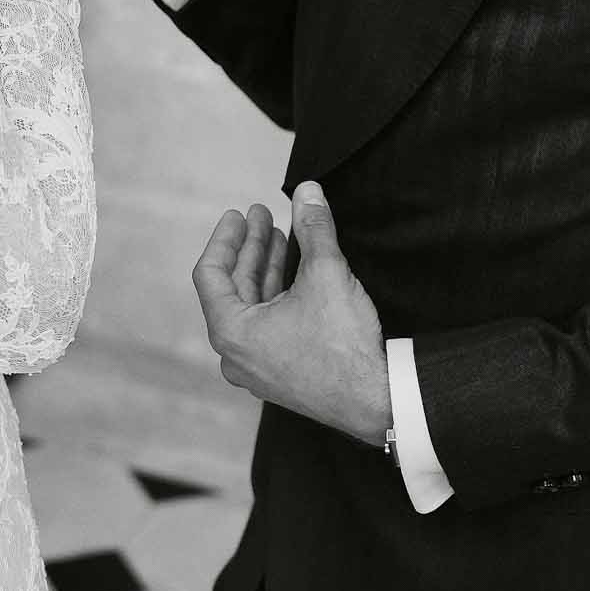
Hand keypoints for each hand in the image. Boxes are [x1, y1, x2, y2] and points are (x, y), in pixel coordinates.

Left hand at [192, 185, 390, 446]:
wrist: (379, 400)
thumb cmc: (344, 346)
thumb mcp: (325, 273)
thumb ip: (312, 227)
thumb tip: (308, 190)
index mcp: (232, 332)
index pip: (210, 274)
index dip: (225, 238)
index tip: (238, 214)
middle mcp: (236, 355)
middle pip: (232, 288)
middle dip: (250, 248)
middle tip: (262, 215)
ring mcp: (257, 368)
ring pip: (252, 307)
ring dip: (265, 269)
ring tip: (283, 236)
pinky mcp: (280, 374)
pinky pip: (267, 326)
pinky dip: (276, 295)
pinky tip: (295, 271)